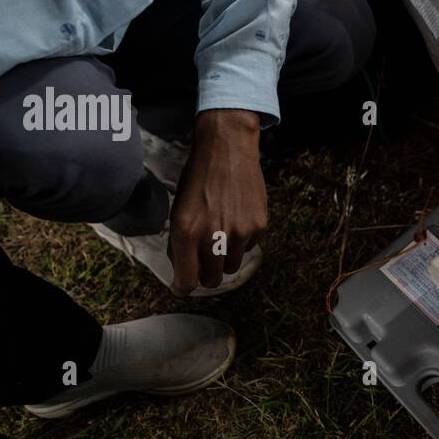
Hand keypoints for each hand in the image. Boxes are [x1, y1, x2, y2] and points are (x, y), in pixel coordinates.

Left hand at [168, 109, 267, 295]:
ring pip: (231, 267)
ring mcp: (239, 234)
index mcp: (186, 233)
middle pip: (212, 280)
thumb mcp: (179, 209)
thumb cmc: (199, 179)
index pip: (186, 281)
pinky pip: (249, 248)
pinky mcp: (258, 227)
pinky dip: (242, 240)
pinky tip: (237, 217)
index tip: (182, 286)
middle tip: (204, 261)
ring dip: (224, 257)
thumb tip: (183, 269)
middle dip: (205, 274)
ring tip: (221, 233)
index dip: (183, 288)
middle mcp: (212, 237)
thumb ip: (179, 242)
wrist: (228, 150)